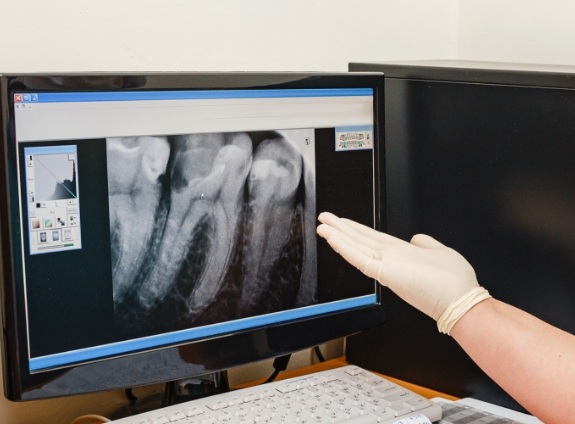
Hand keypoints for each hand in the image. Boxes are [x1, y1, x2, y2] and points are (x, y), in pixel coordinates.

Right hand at [316, 212, 488, 328]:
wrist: (460, 301)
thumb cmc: (454, 283)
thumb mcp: (441, 253)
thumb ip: (426, 244)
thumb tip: (417, 237)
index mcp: (401, 254)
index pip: (372, 240)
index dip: (356, 230)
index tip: (342, 223)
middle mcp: (391, 259)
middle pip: (360, 241)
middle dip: (341, 229)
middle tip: (324, 219)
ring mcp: (386, 265)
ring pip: (356, 247)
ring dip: (338, 235)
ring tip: (322, 225)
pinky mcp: (384, 271)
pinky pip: (359, 257)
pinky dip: (344, 247)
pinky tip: (332, 238)